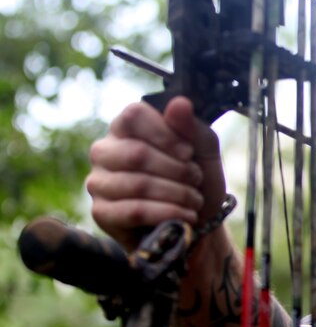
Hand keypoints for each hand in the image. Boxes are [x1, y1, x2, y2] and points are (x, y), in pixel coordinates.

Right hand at [86, 97, 226, 250]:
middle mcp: (105, 151)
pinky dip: (167, 213)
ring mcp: (99, 182)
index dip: (166, 134)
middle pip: (137, 152)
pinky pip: (134, 211)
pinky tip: (185, 216)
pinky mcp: (102, 213)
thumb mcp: (204, 151)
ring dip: (177, 194)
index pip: (134, 115)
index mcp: (126, 128)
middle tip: (196, 179)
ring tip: (194, 200)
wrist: (198, 224)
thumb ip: (192, 127)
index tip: (188, 152)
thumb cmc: (196, 182)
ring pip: (138, 184)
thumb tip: (179, 102)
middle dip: (177, 170)